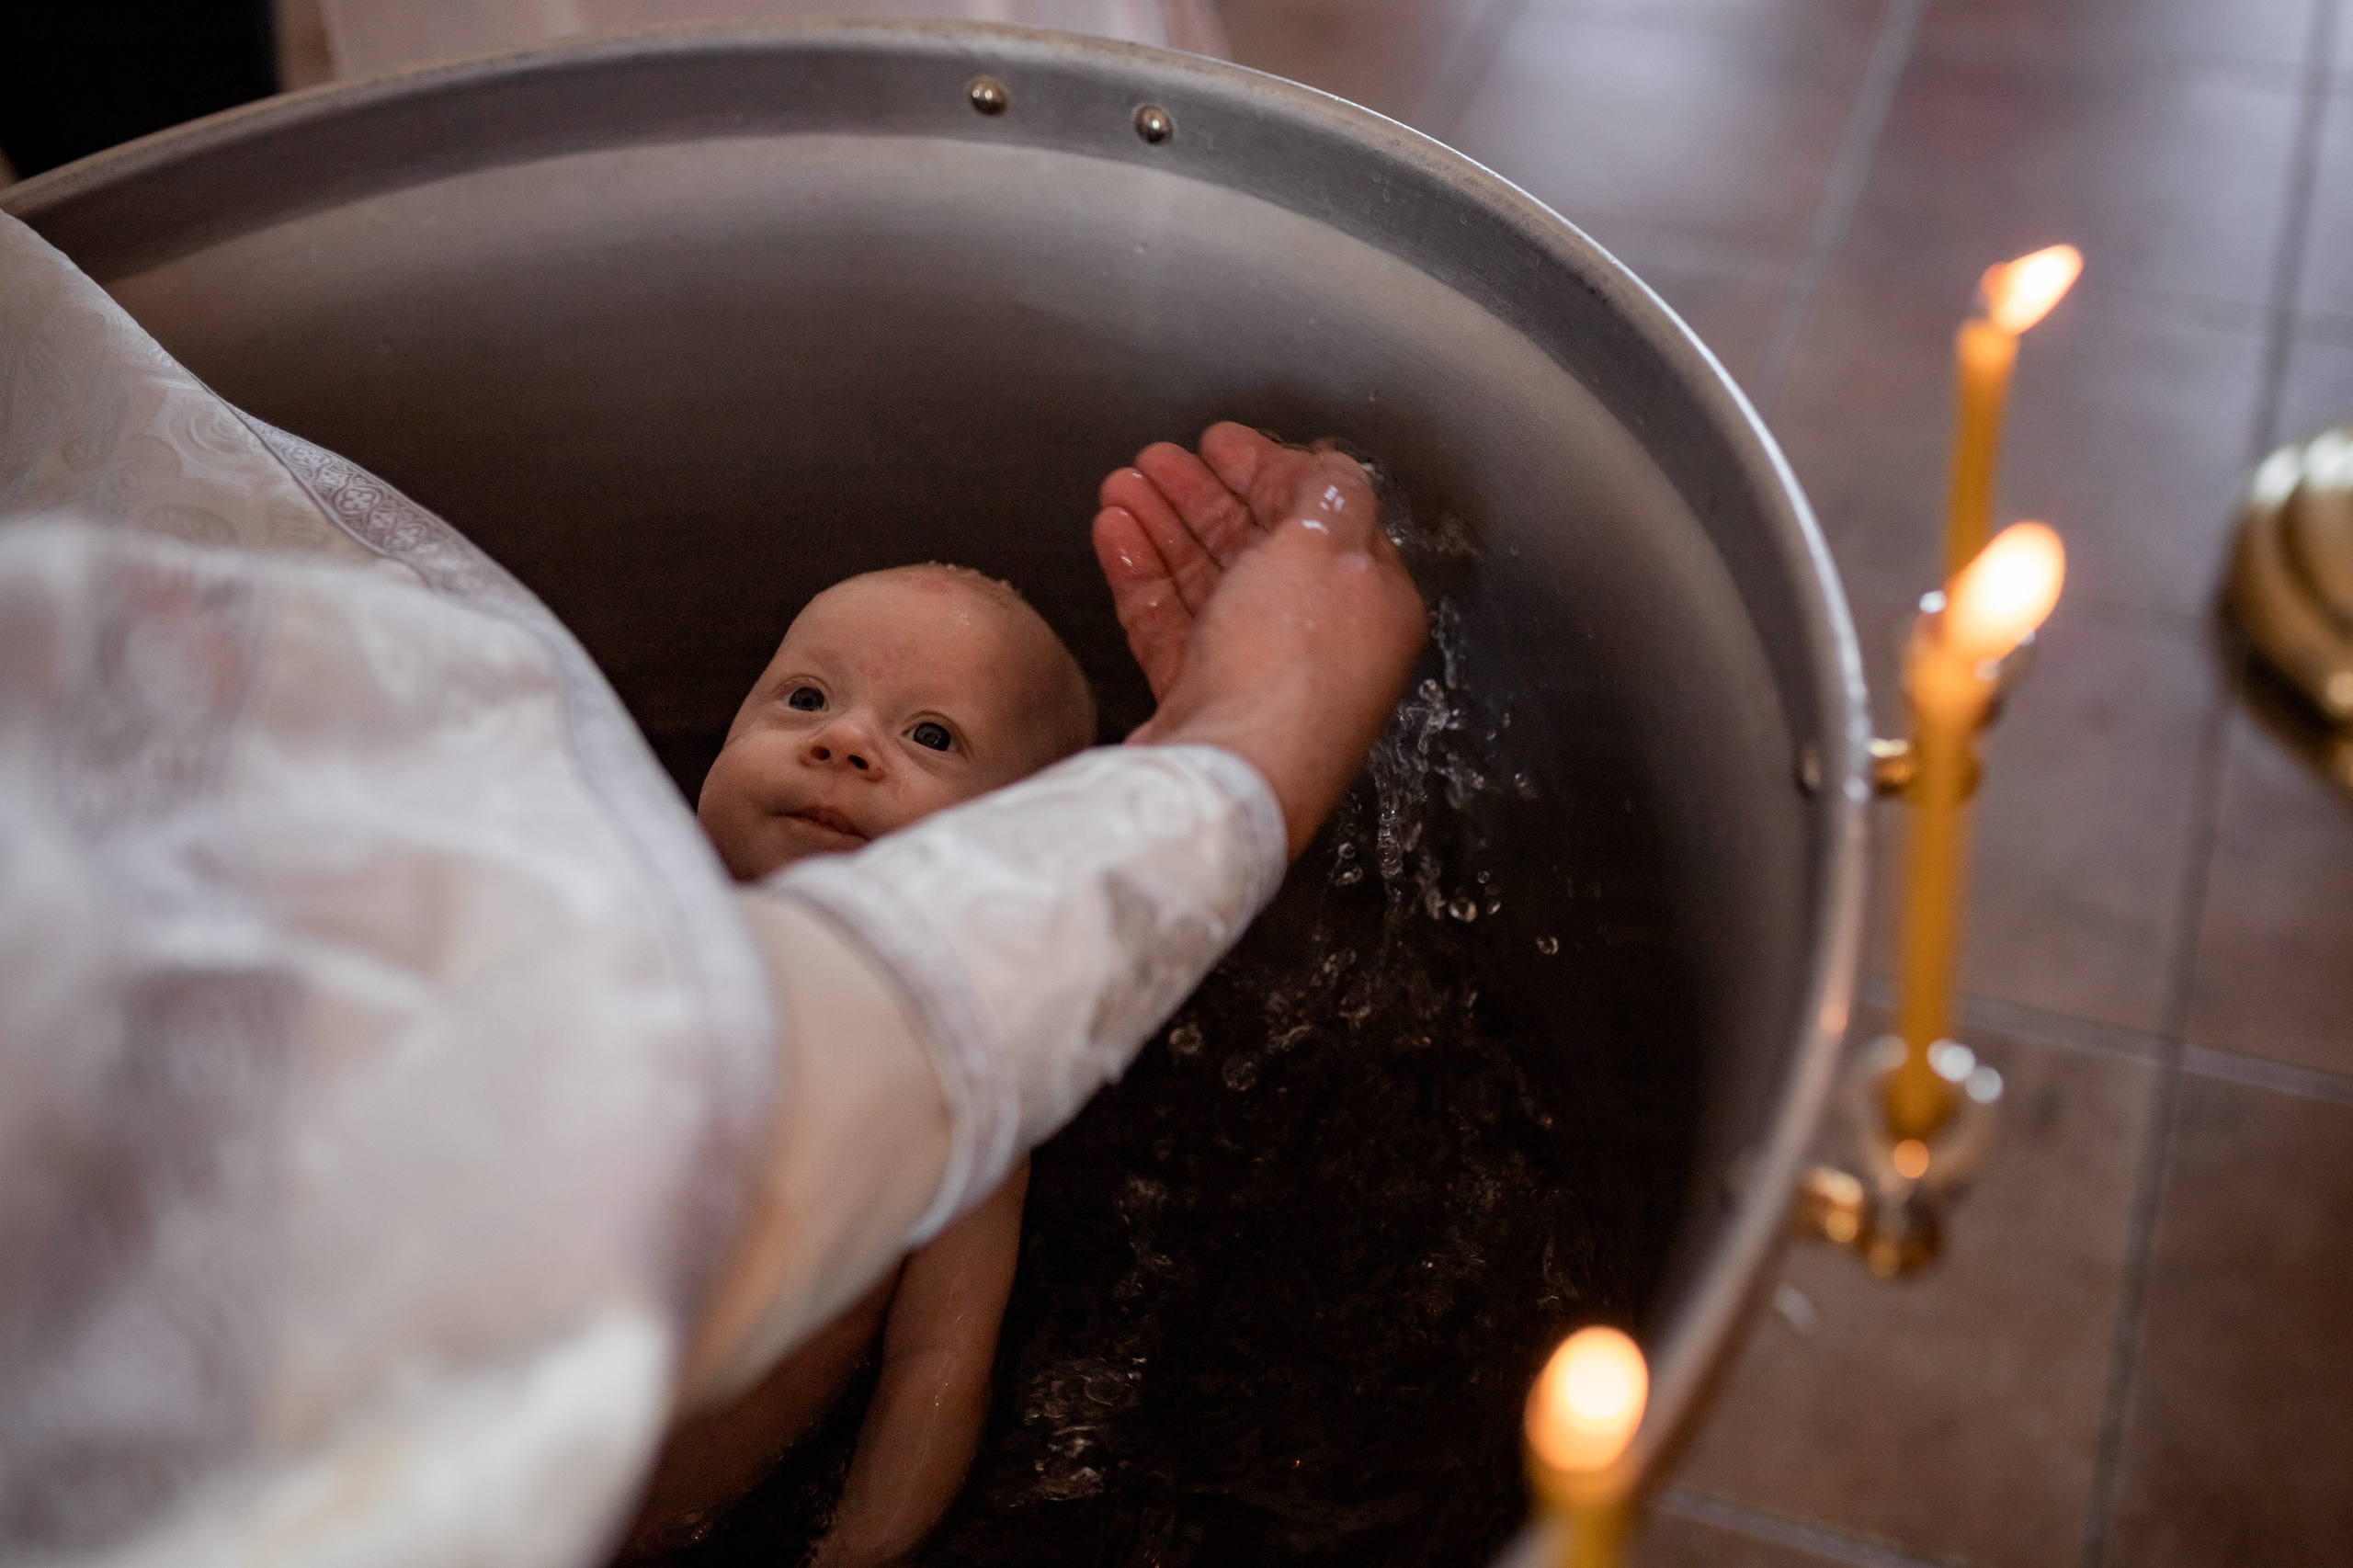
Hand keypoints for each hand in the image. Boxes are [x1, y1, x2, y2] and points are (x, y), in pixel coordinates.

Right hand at [1092, 423, 1426, 858]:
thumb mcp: (1324, 548)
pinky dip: (1142, 573)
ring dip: (1163, 525)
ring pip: (1207, 582)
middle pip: (1258, 548)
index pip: (1320, 519)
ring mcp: (1256, 672)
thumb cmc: (1288, 668)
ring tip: (1122, 484)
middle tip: (1160, 459)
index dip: (1269, 472)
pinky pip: (1170, 622)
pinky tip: (1115, 532)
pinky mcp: (1201, 698)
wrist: (1227, 773)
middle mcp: (1317, 640)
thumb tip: (1332, 466)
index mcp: (1369, 602)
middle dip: (1204, 496)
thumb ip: (1330, 494)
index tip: (1221, 442)